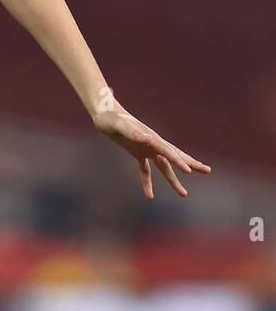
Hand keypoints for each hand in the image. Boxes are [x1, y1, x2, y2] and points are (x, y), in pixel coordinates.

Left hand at [92, 104, 210, 198]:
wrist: (104, 114)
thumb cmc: (111, 118)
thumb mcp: (120, 126)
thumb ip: (134, 132)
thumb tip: (149, 139)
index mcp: (151, 137)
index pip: (168, 151)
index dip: (179, 161)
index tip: (189, 171)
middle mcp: (152, 143)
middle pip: (175, 156)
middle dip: (191, 164)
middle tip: (207, 171)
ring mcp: (146, 148)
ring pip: (164, 167)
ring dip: (173, 180)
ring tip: (184, 194)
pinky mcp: (137, 152)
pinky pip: (145, 170)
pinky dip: (147, 182)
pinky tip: (149, 196)